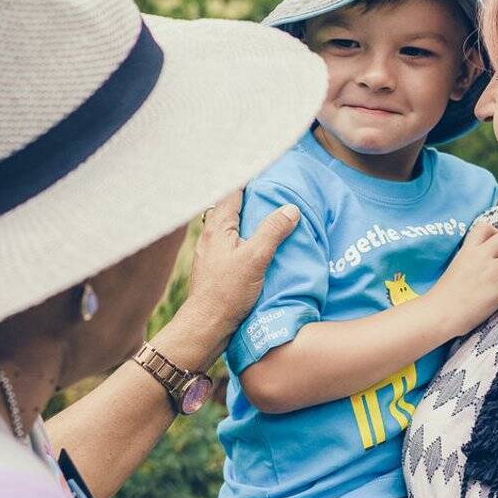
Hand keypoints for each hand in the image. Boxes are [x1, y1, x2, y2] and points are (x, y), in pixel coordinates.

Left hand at [179, 190, 300, 339]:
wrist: (206, 325)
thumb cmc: (227, 291)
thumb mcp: (255, 258)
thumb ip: (272, 231)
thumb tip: (291, 208)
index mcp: (217, 225)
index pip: (233, 190)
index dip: (250, 179)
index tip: (268, 172)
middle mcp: (210, 234)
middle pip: (230, 206)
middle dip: (249, 198)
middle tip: (273, 192)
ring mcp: (211, 251)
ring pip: (230, 225)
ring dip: (247, 219)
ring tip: (269, 217)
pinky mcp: (215, 267)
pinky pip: (231, 242)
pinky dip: (244, 237)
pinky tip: (258, 246)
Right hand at [425, 221, 497, 338]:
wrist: (439, 315)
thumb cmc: (443, 295)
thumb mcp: (455, 265)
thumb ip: (471, 257)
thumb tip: (487, 257)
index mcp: (467, 250)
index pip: (486, 226)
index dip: (493, 234)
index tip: (491, 247)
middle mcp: (481, 256)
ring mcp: (493, 271)